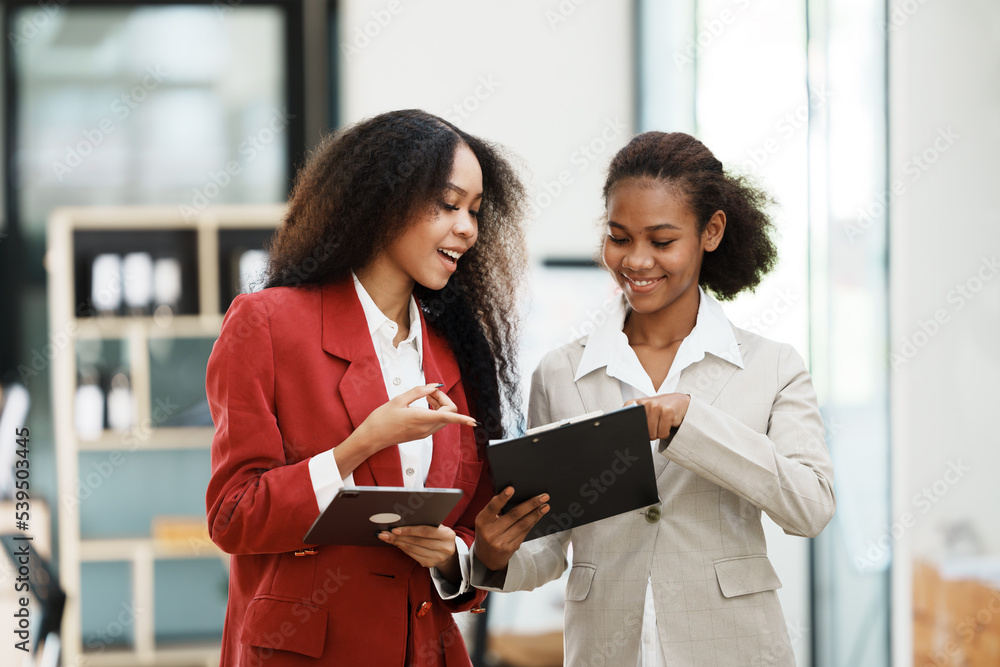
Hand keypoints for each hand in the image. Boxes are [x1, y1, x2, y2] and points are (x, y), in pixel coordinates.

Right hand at [359, 384, 476, 452]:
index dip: (463, 418)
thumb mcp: (399, 400)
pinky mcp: (421, 434)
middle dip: (444, 399)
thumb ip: (419, 391)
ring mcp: (424, 433)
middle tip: (430, 391)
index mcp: (420, 418)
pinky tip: (423, 405)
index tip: (473, 421)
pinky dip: (435, 411)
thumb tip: (434, 386)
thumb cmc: (381, 419)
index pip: (448, 416)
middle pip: (449, 413)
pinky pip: (436, 422)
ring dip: (440, 405)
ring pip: (444, 418)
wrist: (372, 437)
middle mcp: (425, 428)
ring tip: (425, 397)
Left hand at [378, 524, 458, 575]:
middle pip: (417, 541)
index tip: (395, 529)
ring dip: (398, 543)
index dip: (409, 530)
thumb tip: (402, 520)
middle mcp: (444, 548)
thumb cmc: (439, 534)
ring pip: (413, 549)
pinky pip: (413, 555)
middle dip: (399, 537)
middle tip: (385, 534)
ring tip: (387, 538)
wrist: (448, 550)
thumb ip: (426, 523)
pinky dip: (403, 548)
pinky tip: (396, 543)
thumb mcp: (438, 526)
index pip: (425, 531)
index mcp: (447, 535)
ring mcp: (437, 558)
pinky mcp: (430, 564)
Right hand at [473, 487, 548, 571]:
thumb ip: (495, 510)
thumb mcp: (485, 521)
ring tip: (545, 506)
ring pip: (522, 524)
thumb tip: (514, 495)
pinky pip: (524, 532)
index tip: (511, 489)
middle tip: (543, 497)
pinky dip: (533, 522)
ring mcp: (501, 542)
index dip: (501, 498)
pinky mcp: (510, 548)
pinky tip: (538, 516)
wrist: (487, 558)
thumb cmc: (487, 533)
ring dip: (536, 514)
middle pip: (514, 515)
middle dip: (530, 504)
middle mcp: (490, 533)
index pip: (492, 508)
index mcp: (482, 522)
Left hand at [625, 393, 690, 439]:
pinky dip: (665, 433)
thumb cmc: (659, 409)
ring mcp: (656, 406)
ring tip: (660, 424)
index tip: (631, 433)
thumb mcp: (643, 411)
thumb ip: (634, 420)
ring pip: (652, 434)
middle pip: (641, 431)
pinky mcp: (667, 411)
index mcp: (634, 403)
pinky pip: (662, 433)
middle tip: (654, 425)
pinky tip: (667, 424)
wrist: (678, 401)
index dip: (629, 430)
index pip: (625, 420)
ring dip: (658, 433)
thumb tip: (628, 436)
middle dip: (648, 433)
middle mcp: (644, 403)